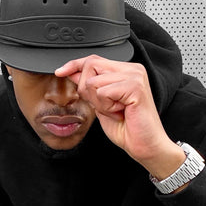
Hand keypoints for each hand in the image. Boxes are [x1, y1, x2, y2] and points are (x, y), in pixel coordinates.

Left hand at [55, 56, 184, 178]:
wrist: (144, 146)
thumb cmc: (128, 128)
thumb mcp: (101, 104)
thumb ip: (89, 87)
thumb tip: (71, 72)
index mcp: (126, 70)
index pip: (94, 59)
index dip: (74, 65)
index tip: (60, 71)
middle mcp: (132, 69)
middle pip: (90, 66)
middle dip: (88, 91)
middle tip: (107, 107)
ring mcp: (135, 76)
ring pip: (93, 82)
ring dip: (99, 103)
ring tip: (117, 111)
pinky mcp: (135, 87)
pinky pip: (103, 92)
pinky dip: (107, 107)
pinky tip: (121, 113)